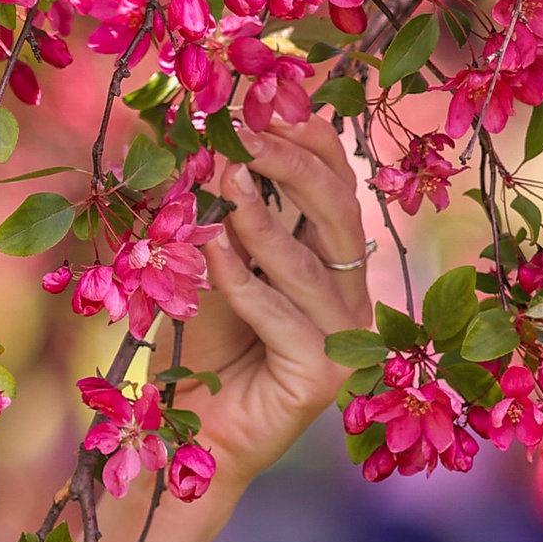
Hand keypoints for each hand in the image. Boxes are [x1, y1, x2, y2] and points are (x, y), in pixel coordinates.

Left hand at [179, 119, 371, 486]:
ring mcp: (343, 337)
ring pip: (309, 263)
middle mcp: (349, 296)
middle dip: (293, 166)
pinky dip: (245, 280)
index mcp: (333, 266)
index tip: (275, 103)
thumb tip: (215, 150)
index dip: (314, 144)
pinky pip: (282, 315)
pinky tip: (213, 250)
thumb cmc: (203, 355)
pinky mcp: (320, 374)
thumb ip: (225, 224)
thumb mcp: (212, 273)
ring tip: (228, 174)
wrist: (193, 438)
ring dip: (264, 216)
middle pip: (339, 215)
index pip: (336, 192)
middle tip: (248, 131)